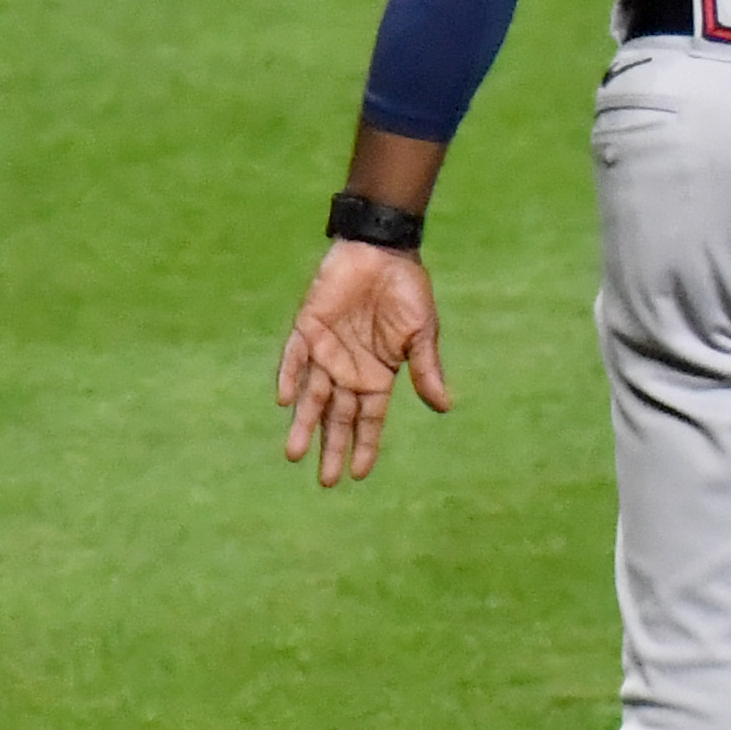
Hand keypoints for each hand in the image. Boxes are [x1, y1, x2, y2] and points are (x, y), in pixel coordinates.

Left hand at [278, 238, 453, 486]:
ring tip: (295, 454)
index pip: (369, 419)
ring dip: (304, 424)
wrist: (382, 250)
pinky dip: (290, 377)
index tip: (358, 475)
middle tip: (324, 480)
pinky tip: (287, 400)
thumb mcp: (422, 333)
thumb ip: (426, 370)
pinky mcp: (307, 327)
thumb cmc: (408, 290)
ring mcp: (325, 350)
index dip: (365, 446)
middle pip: (337, 416)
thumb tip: (443, 407)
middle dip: (331, 447)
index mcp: (377, 375)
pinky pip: (295, 357)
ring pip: (311, 396)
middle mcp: (348, 369)